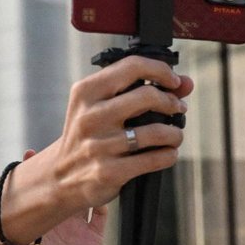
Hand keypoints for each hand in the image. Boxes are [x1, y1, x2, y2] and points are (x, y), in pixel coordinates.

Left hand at [7, 154, 108, 244]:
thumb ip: (12, 226)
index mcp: (39, 222)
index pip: (39, 191)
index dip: (37, 173)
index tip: (31, 154)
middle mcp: (58, 222)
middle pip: (63, 188)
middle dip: (63, 169)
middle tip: (62, 147)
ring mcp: (78, 228)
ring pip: (85, 195)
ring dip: (87, 178)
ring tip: (88, 158)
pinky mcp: (95, 239)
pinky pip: (103, 214)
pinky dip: (107, 198)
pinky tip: (109, 180)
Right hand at [27, 55, 193, 213]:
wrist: (58, 177)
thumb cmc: (87, 136)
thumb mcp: (99, 106)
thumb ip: (139, 89)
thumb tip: (186, 84)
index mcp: (86, 93)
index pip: (132, 67)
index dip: (161, 70)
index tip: (173, 81)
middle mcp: (90, 116)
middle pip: (148, 96)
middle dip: (172, 102)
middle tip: (177, 109)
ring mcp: (99, 145)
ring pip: (157, 131)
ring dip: (174, 133)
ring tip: (173, 136)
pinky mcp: (108, 171)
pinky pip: (155, 159)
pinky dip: (169, 155)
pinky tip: (165, 153)